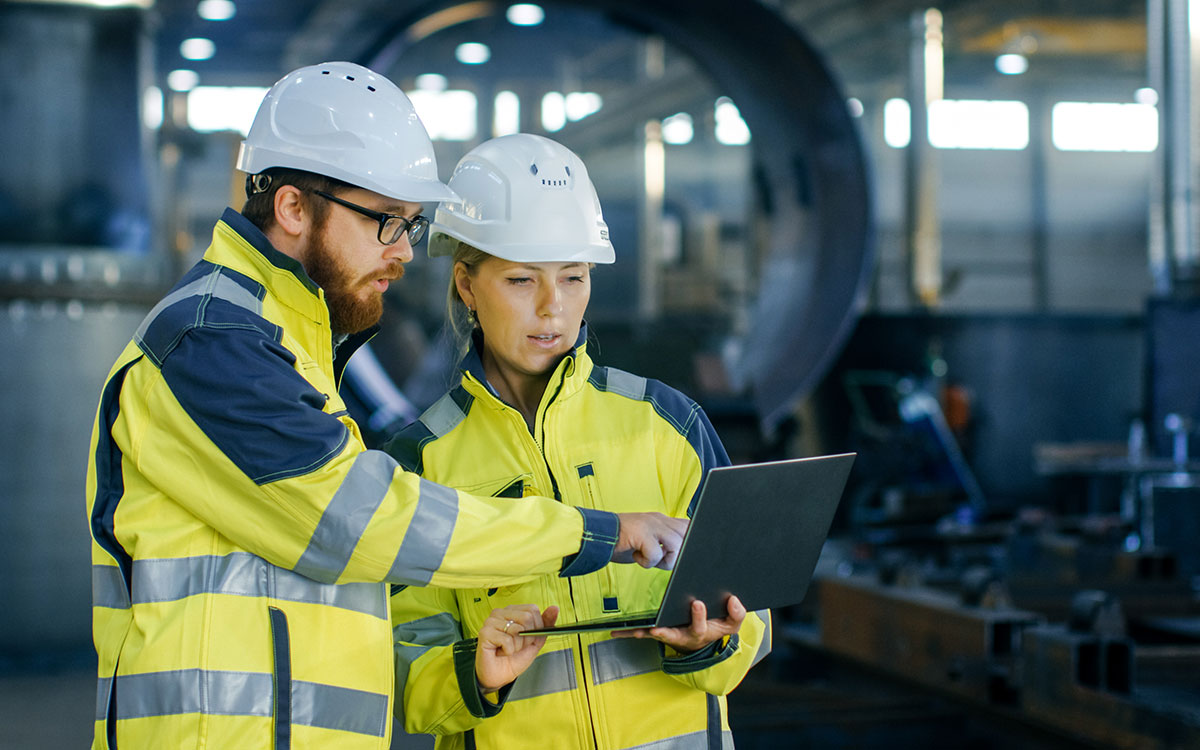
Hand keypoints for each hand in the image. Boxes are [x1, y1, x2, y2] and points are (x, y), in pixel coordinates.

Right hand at [476, 604, 558, 691]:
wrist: (499, 677)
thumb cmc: (514, 658)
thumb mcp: (535, 641)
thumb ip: (546, 624)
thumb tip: (555, 608)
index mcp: (512, 611)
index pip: (532, 609)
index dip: (536, 627)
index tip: (529, 638)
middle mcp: (500, 613)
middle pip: (527, 618)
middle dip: (527, 638)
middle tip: (517, 646)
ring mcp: (491, 622)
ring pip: (517, 630)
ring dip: (517, 646)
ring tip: (508, 650)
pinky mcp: (485, 633)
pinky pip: (507, 640)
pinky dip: (508, 650)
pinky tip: (501, 652)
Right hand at [612, 512, 687, 568]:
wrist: (595, 535)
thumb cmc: (620, 542)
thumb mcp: (646, 539)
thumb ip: (662, 542)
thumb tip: (679, 555)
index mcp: (661, 519)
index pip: (688, 525)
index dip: (688, 540)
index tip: (675, 553)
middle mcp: (658, 519)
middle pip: (688, 534)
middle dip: (679, 553)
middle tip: (661, 558)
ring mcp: (651, 524)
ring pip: (676, 545)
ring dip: (664, 560)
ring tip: (647, 558)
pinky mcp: (641, 533)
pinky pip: (656, 554)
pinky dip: (647, 562)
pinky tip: (635, 556)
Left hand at [612, 595, 745, 653]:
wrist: (704, 639)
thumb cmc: (716, 627)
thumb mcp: (731, 623)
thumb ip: (736, 613)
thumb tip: (734, 600)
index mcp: (700, 632)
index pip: (701, 626)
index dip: (699, 616)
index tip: (697, 603)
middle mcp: (682, 636)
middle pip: (673, 635)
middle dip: (665, 632)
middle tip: (658, 629)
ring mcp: (669, 635)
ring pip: (654, 635)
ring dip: (641, 634)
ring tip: (629, 631)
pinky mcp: (658, 632)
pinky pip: (642, 633)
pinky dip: (629, 632)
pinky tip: (615, 631)